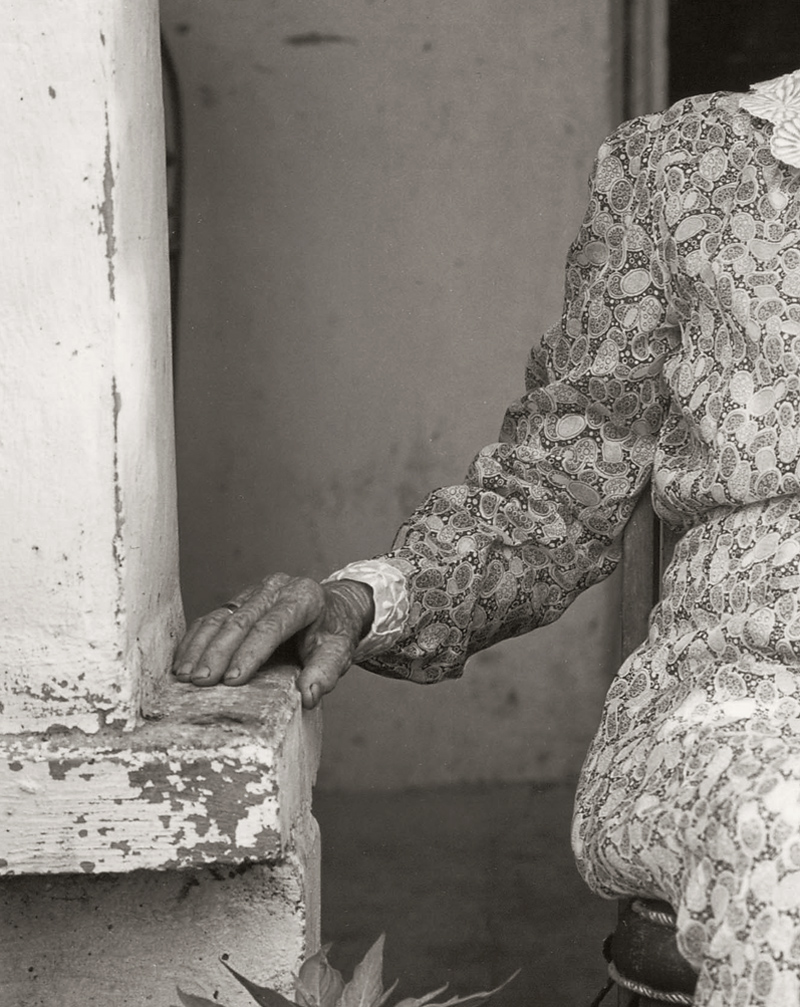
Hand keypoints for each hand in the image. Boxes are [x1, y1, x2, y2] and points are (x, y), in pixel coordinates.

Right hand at [172, 574, 374, 708]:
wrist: (332, 609)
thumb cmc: (333, 633)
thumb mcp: (340, 651)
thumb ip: (326, 672)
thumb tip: (309, 696)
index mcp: (303, 597)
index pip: (272, 626)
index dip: (251, 652)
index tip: (233, 680)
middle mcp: (277, 588)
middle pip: (241, 621)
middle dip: (218, 653)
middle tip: (201, 681)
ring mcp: (255, 591)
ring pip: (221, 617)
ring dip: (200, 647)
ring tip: (185, 676)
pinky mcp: (239, 600)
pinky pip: (212, 617)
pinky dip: (196, 640)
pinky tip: (183, 662)